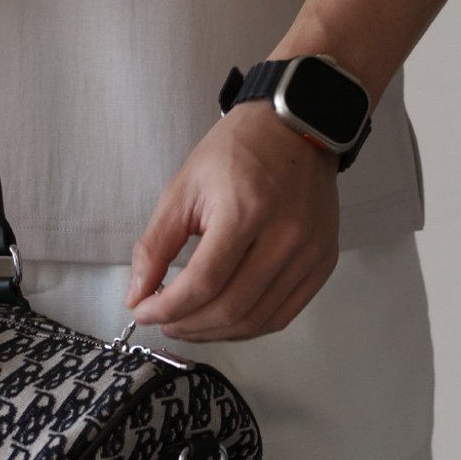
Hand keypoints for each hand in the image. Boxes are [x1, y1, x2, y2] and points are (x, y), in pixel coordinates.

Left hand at [124, 104, 340, 340]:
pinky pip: (284, 314)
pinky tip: (225, 319)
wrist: (294, 127)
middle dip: (188, 325)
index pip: (203, 282)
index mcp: (246, 210)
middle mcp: (284, 236)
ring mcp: (309, 252)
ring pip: (258, 319)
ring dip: (216, 332)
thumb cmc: (239, 150)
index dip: (167, 306)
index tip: (143, 311)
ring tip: (189, 323)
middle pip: (231, 308)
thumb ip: (156, 244)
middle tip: (163, 320)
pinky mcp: (323, 261)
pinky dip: (250, 326)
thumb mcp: (184, 187)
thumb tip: (138, 292)